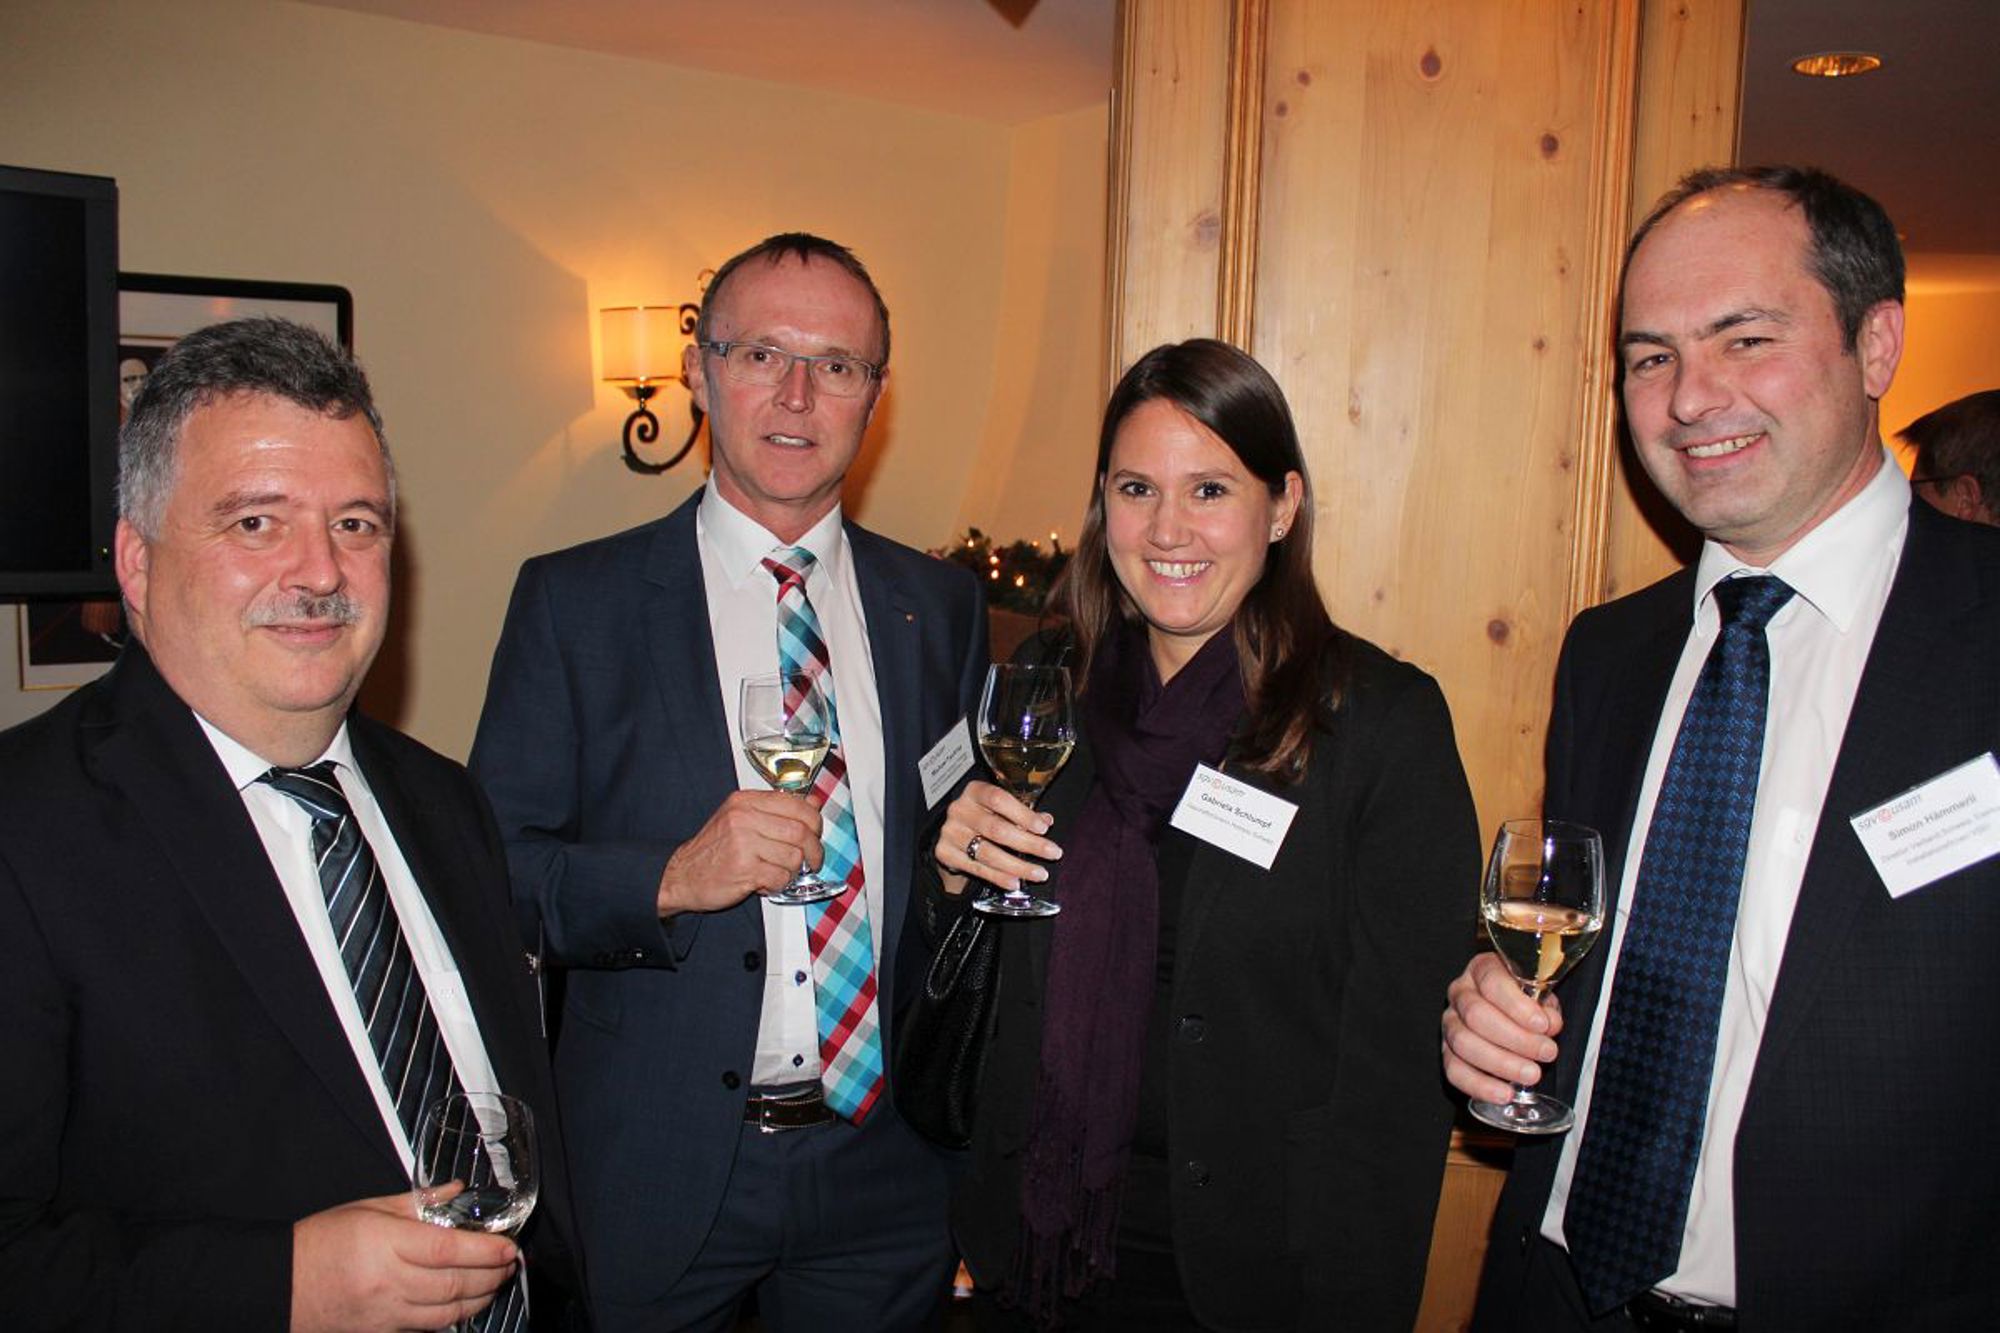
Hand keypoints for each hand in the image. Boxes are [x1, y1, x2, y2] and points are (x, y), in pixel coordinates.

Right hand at [291, 1191, 517, 1332]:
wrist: (279, 1285)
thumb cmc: (322, 1240)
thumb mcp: (368, 1209)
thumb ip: (418, 1202)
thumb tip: (457, 1191)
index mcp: (385, 1243)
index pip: (448, 1250)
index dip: (485, 1250)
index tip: (509, 1247)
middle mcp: (388, 1282)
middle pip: (453, 1285)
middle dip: (491, 1276)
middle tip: (510, 1264)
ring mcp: (384, 1314)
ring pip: (446, 1314)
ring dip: (479, 1300)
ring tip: (496, 1283)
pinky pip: (425, 1330)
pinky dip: (451, 1318)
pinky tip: (465, 1305)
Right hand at [656, 789, 822, 916]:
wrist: (681, 875)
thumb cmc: (713, 849)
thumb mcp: (741, 818)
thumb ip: (777, 809)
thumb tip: (813, 802)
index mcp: (745, 801)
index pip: (797, 804)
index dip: (814, 821)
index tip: (814, 833)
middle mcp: (744, 818)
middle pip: (801, 831)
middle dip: (812, 851)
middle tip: (810, 860)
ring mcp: (743, 843)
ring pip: (794, 857)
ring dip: (792, 871)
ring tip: (778, 872)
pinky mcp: (744, 869)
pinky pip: (780, 877)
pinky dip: (780, 884)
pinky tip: (767, 882)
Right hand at [932, 780, 1061, 894]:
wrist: (953, 834)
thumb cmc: (983, 817)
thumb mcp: (1001, 810)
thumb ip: (1023, 814)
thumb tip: (1046, 821)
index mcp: (975, 791)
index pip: (999, 799)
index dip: (1022, 814)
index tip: (1044, 828)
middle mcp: (959, 809)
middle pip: (996, 829)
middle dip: (1029, 844)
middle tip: (1053, 853)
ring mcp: (950, 832)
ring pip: (988, 853)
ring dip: (1018, 866)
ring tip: (1039, 874)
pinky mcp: (945, 853)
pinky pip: (977, 868)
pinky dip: (998, 877)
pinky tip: (1015, 882)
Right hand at [1441, 952, 1564, 1104]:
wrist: (1512, 1015)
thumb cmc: (1526, 1002)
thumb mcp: (1540, 996)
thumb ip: (1545, 1007)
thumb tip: (1549, 1024)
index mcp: (1482, 969)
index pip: (1492, 982)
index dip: (1517, 1005)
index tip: (1542, 1025)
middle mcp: (1460, 993)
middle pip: (1476, 1015)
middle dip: (1515, 1039)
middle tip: (1546, 1052)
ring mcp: (1449, 1023)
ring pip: (1463, 1043)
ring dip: (1501, 1063)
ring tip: (1531, 1075)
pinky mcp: (1447, 1051)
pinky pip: (1454, 1070)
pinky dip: (1480, 1085)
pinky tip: (1504, 1093)